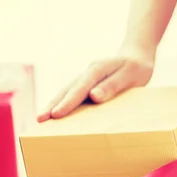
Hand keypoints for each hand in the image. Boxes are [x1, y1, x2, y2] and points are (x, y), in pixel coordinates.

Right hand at [37, 46, 153, 121]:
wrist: (137, 57)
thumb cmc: (136, 68)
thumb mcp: (130, 76)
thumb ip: (112, 85)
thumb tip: (93, 96)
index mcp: (98, 69)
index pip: (80, 87)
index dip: (68, 102)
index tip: (56, 114)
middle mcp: (88, 72)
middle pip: (67, 89)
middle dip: (53, 104)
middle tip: (40, 119)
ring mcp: (86, 78)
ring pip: (66, 91)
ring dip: (54, 104)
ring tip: (41, 119)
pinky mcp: (87, 84)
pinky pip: (72, 94)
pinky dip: (62, 103)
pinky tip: (55, 114)